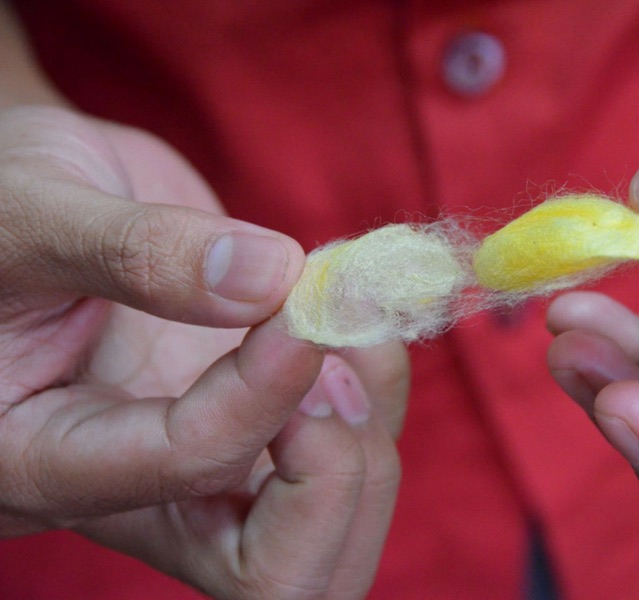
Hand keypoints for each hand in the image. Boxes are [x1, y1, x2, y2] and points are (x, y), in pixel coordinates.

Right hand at [0, 104, 408, 597]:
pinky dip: (381, 393)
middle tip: (333, 354)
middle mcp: (138, 495)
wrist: (24, 216)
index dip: (267, 389)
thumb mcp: (29, 213)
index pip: (190, 466)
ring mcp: (207, 472)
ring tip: (349, 314)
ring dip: (374, 426)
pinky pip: (348, 457)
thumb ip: (137, 251)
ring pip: (332, 530)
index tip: (296, 300)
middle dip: (341, 470)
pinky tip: (354, 319)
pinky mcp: (253, 434)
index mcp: (46, 460)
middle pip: (278, 577)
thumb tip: (272, 279)